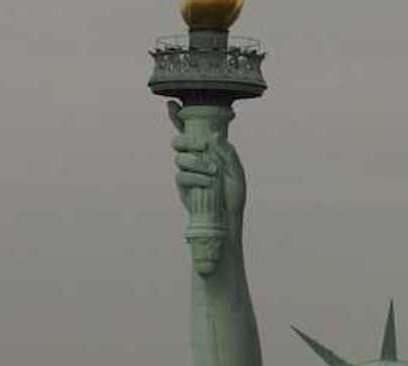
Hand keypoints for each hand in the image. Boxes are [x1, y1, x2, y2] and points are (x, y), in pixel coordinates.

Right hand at [170, 102, 245, 252]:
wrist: (228, 219)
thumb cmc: (233, 195)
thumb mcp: (236, 172)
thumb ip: (227, 153)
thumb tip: (216, 135)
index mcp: (207, 150)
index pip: (190, 130)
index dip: (178, 117)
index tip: (171, 104)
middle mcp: (194, 158)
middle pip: (178, 141)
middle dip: (187, 140)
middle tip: (202, 145)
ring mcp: (186, 172)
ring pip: (180, 158)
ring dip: (196, 162)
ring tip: (213, 172)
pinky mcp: (182, 187)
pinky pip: (182, 176)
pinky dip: (195, 177)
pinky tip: (208, 182)